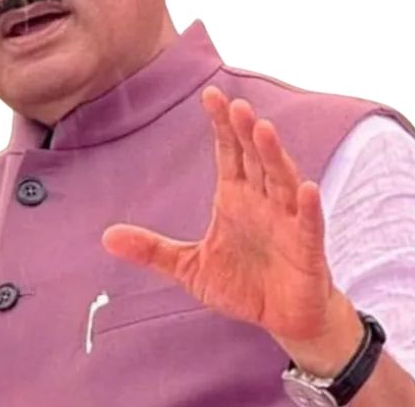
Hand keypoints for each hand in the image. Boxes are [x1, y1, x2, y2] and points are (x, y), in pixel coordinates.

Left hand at [102, 86, 346, 346]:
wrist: (283, 319)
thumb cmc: (241, 285)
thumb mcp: (188, 267)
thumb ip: (152, 250)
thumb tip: (106, 236)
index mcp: (235, 198)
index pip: (229, 153)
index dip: (222, 125)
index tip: (211, 95)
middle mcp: (262, 202)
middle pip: (255, 158)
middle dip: (246, 131)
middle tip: (236, 104)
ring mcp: (288, 223)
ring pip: (282, 181)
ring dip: (274, 156)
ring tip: (264, 129)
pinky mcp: (307, 249)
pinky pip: (309, 225)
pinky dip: (308, 207)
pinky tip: (306, 188)